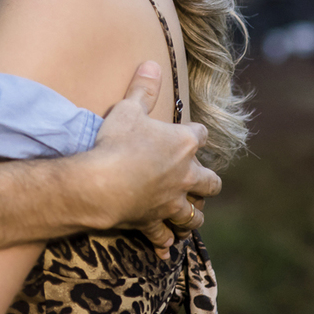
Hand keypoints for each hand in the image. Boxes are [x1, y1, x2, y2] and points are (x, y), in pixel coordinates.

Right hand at [86, 61, 219, 256]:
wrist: (103, 183)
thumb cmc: (117, 142)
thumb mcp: (128, 109)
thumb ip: (142, 88)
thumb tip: (152, 63)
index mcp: (183, 144)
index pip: (200, 136)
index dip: (196, 134)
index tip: (192, 134)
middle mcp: (184, 175)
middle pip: (210, 182)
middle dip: (207, 181)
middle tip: (200, 181)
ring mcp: (170, 201)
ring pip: (193, 214)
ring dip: (192, 215)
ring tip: (189, 215)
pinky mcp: (153, 220)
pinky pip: (164, 236)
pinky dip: (165, 241)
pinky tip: (166, 249)